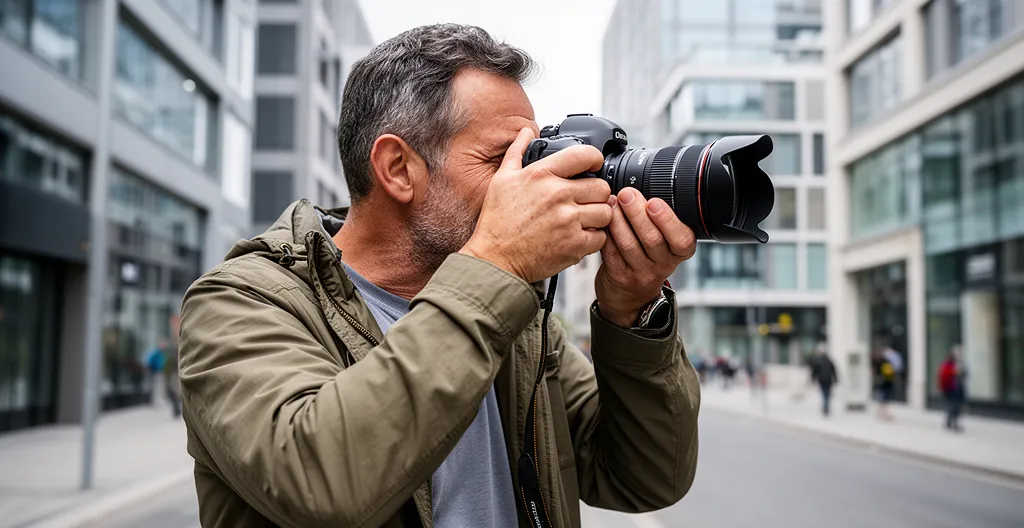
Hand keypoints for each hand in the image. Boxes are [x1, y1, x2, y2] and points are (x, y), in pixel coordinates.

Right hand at [460, 128, 612, 282]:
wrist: (494, 259)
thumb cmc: (497, 222)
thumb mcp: (502, 179)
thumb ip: (516, 152)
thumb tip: (525, 132)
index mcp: (542, 174)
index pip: (585, 155)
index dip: (595, 159)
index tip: (594, 167)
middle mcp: (558, 194)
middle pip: (602, 187)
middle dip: (596, 194)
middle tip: (586, 201)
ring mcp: (568, 220)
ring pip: (605, 212)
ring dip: (598, 217)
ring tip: (583, 221)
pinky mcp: (574, 244)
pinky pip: (600, 237)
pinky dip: (593, 239)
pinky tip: (578, 237)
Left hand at [595, 187, 695, 327]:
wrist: (629, 297)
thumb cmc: (646, 260)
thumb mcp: (663, 244)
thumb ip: (658, 220)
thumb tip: (641, 188)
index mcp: (678, 252)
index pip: (682, 239)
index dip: (668, 221)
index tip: (654, 203)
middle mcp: (662, 265)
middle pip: (652, 239)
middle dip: (637, 213)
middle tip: (627, 194)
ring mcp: (640, 273)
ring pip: (629, 245)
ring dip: (619, 221)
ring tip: (612, 203)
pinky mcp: (619, 277)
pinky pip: (611, 253)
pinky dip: (606, 234)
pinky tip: (603, 220)